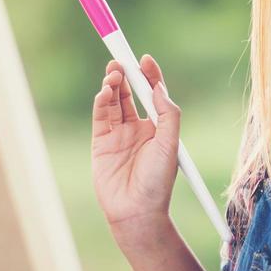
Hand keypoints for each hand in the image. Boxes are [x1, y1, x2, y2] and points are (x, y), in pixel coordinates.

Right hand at [90, 54, 180, 230]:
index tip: (145, 59)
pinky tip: (105, 92)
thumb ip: (167, 113)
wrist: (137, 211)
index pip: (152, 94)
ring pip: (114, 101)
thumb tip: (158, 87)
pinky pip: (101, 116)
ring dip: (113, 85)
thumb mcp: (170, 144)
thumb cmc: (158, 181)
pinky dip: (101, 101)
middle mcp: (137, 128)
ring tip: (114, 73)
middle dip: (126, 75)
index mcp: (157, 127)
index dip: (149, 76)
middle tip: (122, 61)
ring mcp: (118, 134)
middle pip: (130, 93)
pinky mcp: (100, 142)